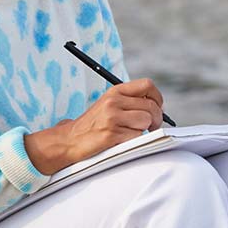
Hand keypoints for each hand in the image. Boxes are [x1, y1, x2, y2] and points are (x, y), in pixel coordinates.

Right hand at [26, 79, 163, 173]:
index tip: (157, 108)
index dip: (157, 98)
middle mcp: (113, 102)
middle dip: (156, 119)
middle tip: (151, 127)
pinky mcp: (112, 135)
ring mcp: (112, 118)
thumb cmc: (93, 124)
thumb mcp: (109, 104)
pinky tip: (122, 141)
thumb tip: (158, 106)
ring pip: (146, 122)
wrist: (70, 140)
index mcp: (115, 92)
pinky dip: (134, 142)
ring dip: (143, 131)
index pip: (147, 85)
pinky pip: (137, 137)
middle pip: (151, 106)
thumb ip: (130, 101)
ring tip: (130, 134)